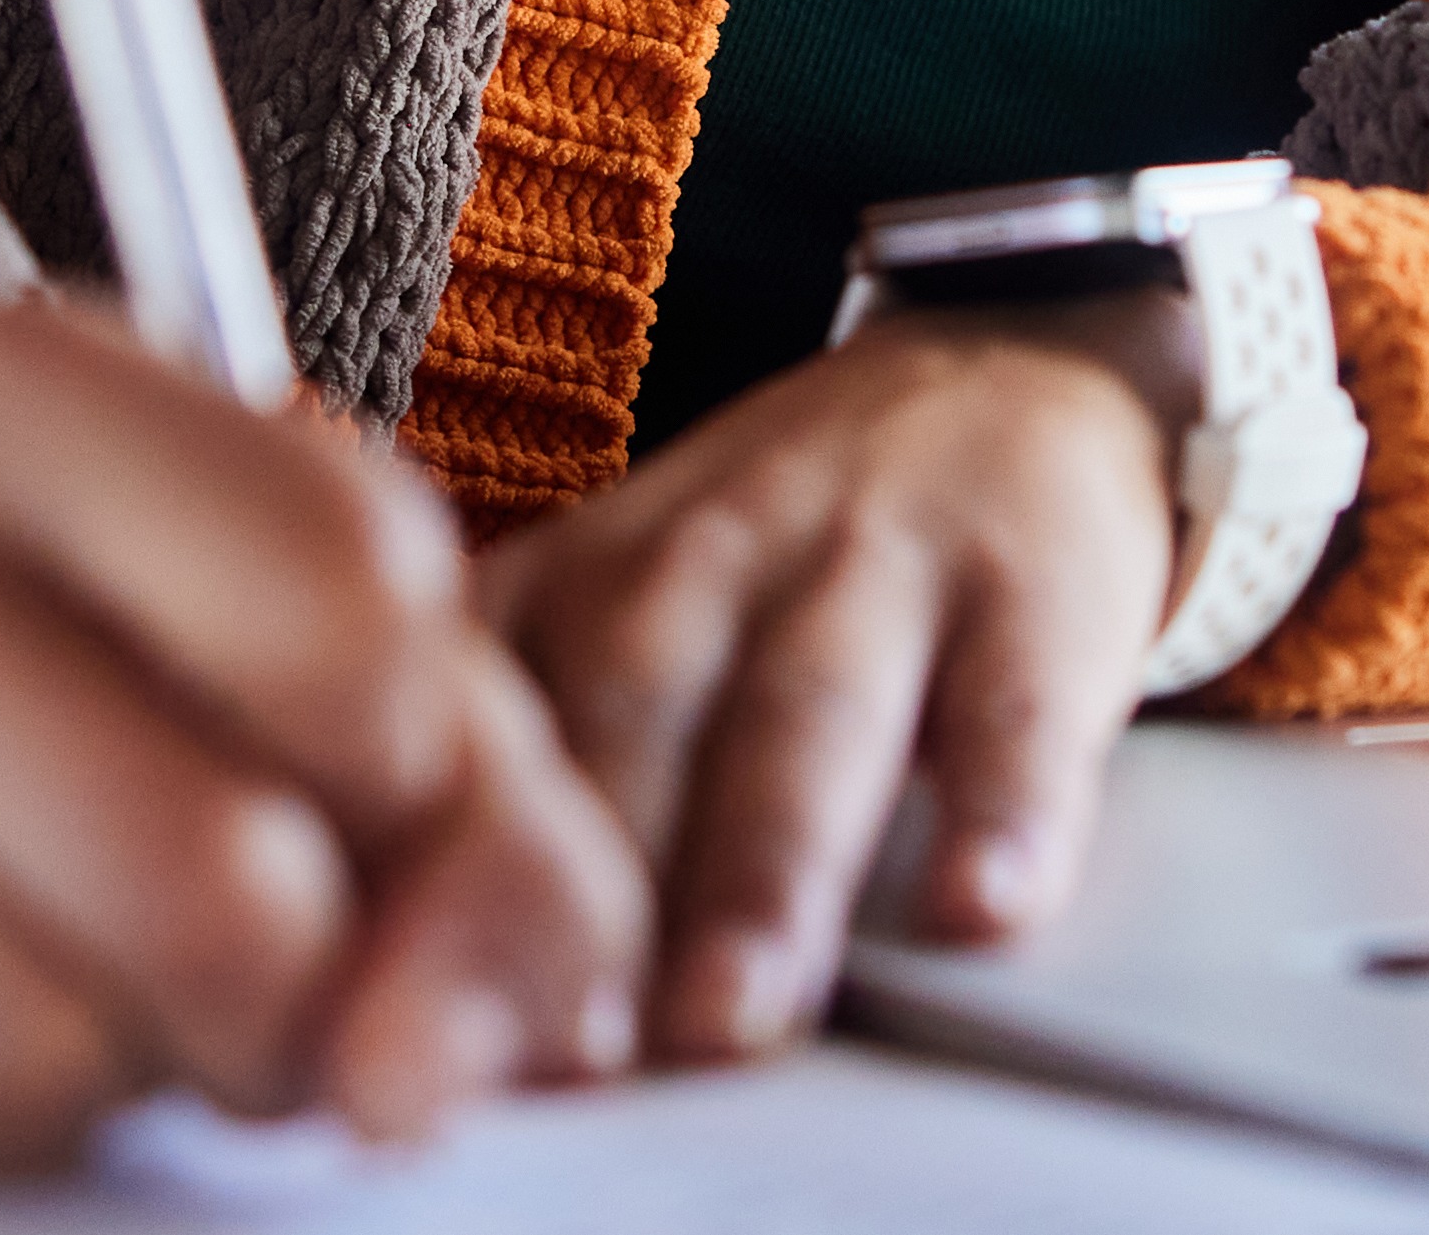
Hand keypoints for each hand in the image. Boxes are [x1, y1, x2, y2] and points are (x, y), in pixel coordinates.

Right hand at [0, 300, 645, 1170]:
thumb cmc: (150, 667)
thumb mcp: (382, 689)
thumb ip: (499, 864)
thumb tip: (408, 1076)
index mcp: (23, 384)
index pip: (347, 606)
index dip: (417, 763)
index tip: (372, 765)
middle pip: (199, 873)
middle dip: (296, 973)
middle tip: (273, 934)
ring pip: (42, 1030)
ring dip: (142, 1052)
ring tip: (121, 954)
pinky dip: (3, 1112)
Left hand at [467, 301, 1182, 1067]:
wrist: (1008, 372)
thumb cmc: (783, 563)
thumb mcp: (622, 614)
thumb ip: (520, 774)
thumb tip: (396, 991)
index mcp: (573, 583)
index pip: (483, 726)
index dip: (433, 874)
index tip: (405, 1024)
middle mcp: (698, 562)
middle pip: (625, 719)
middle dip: (581, 894)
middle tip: (552, 1057)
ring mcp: (869, 568)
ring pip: (804, 716)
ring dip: (758, 875)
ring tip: (735, 1016)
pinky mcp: (1032, 593)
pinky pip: (1016, 708)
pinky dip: (1003, 813)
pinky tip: (981, 910)